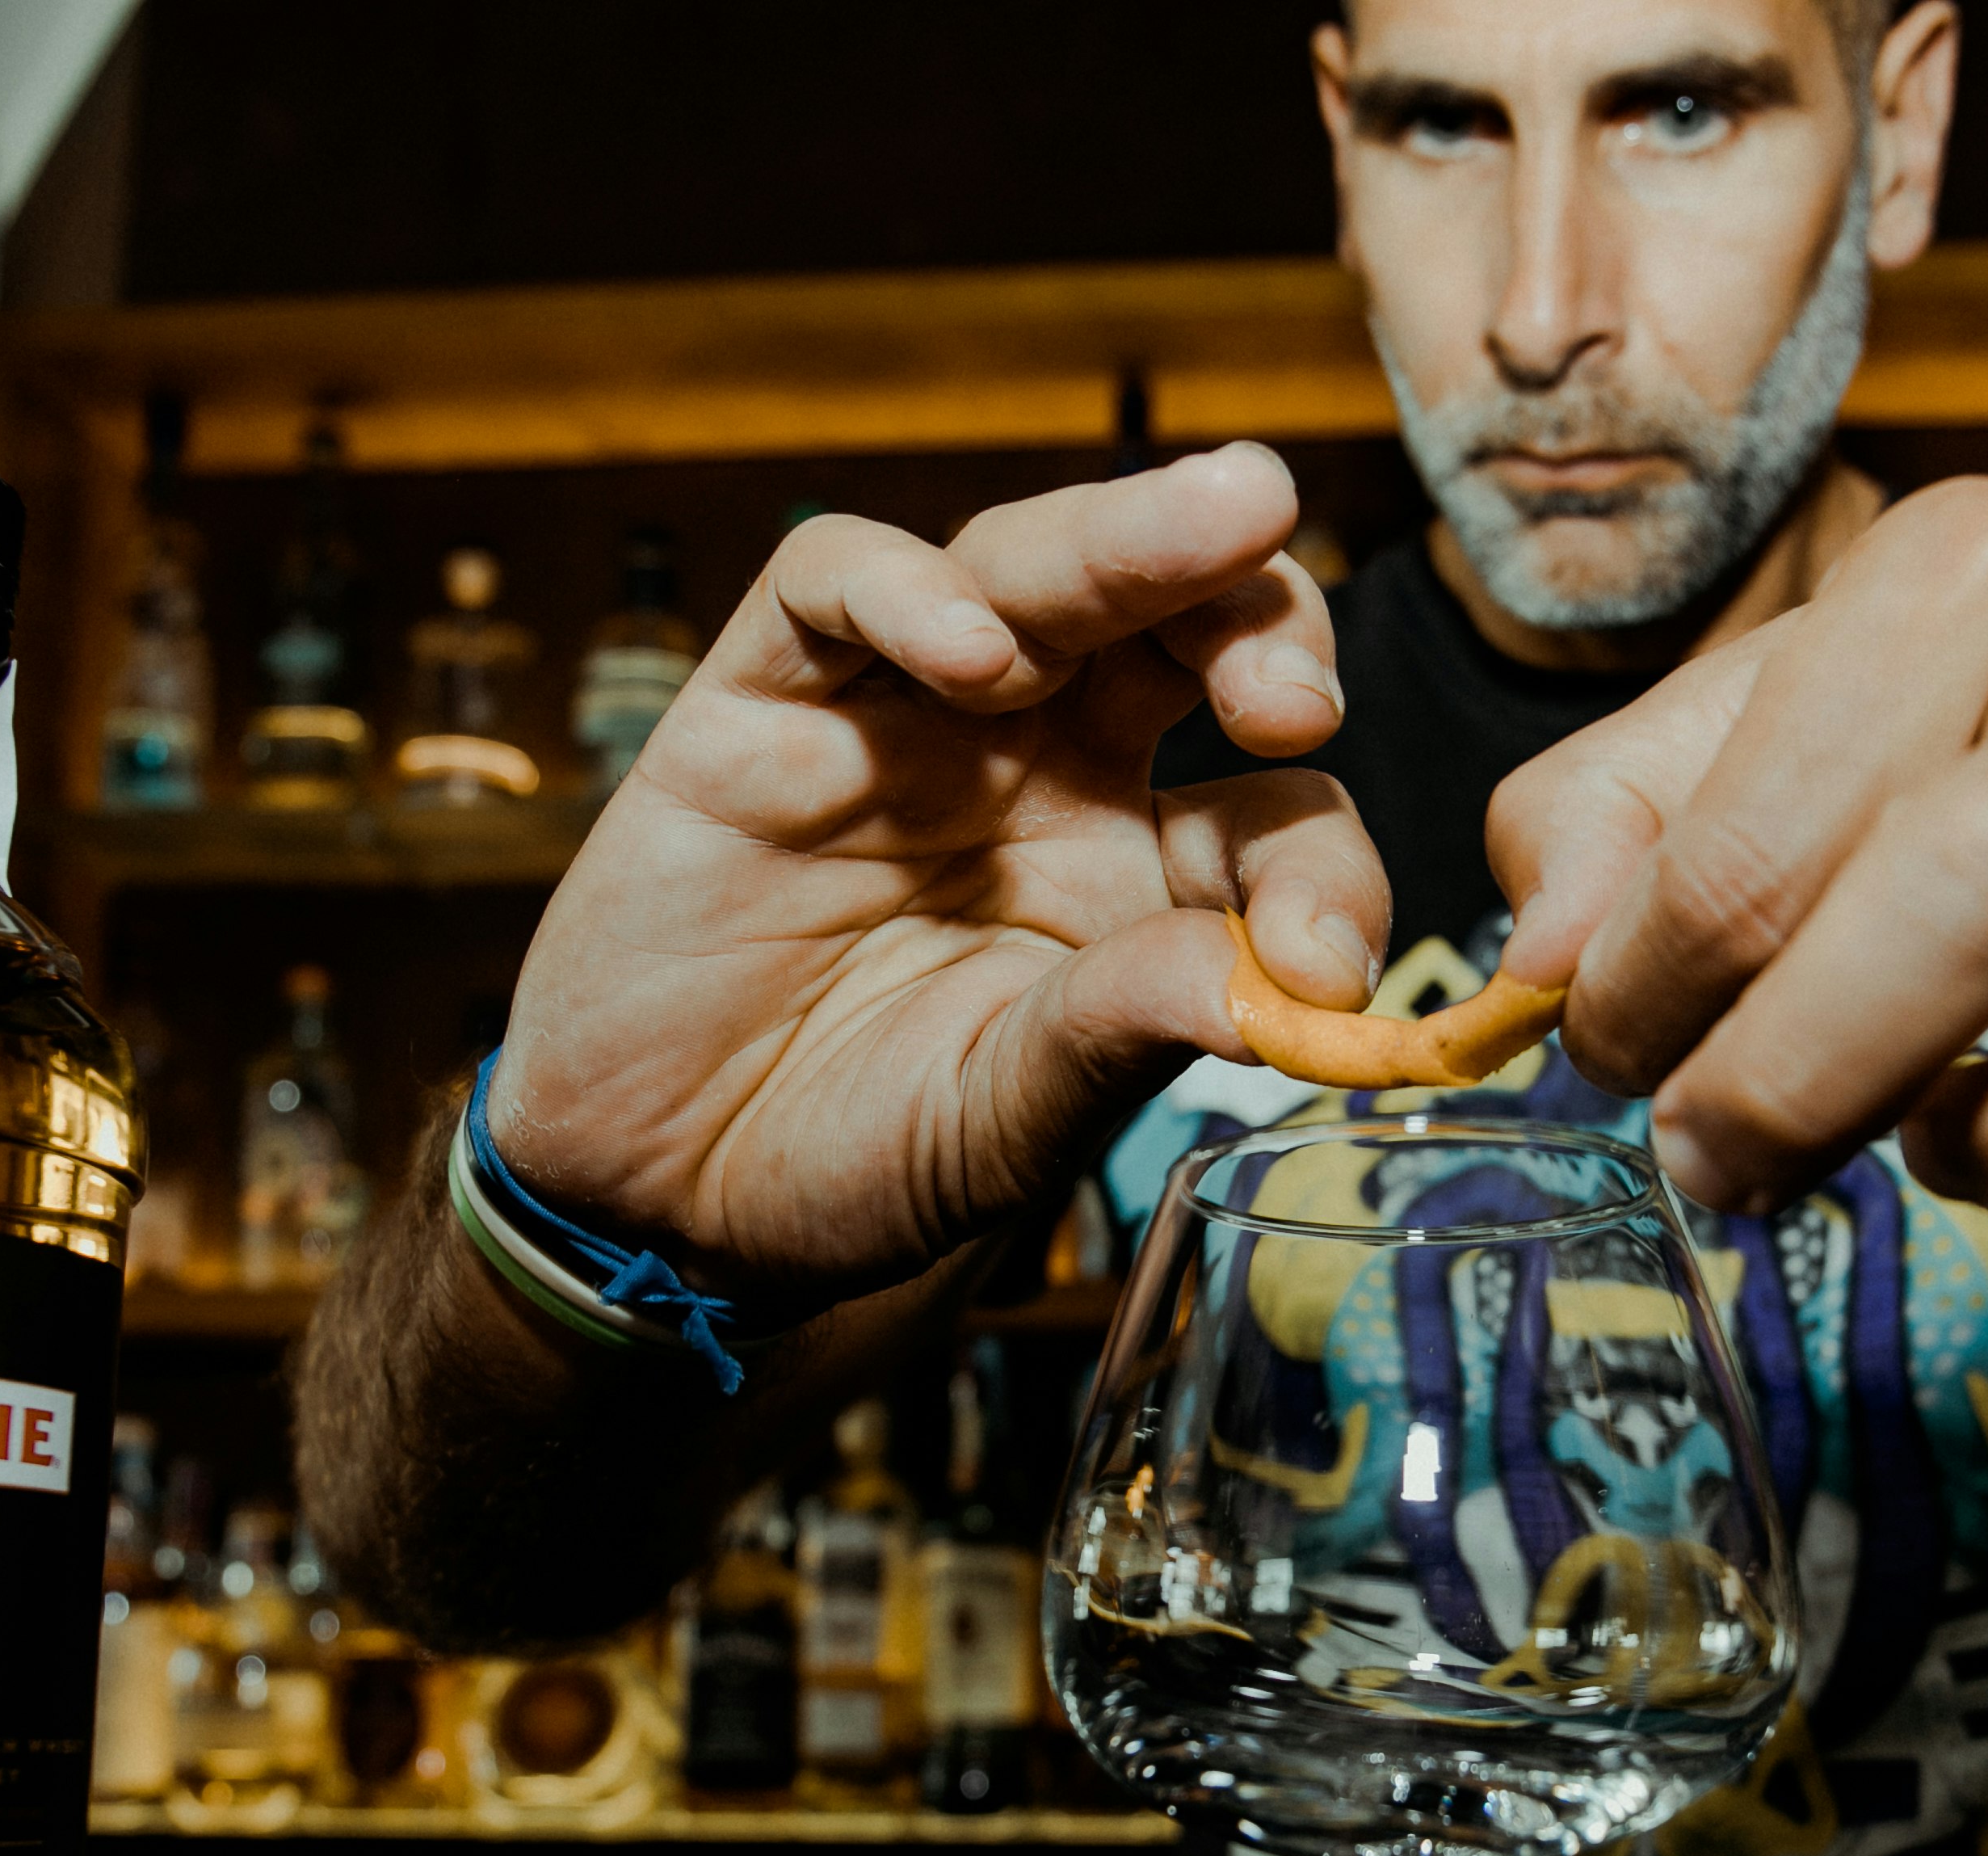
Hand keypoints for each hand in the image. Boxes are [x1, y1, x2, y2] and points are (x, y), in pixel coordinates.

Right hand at [487, 446, 1386, 1298]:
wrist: (663, 1196)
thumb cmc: (859, 1152)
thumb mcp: (1013, 1116)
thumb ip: (1131, 1027)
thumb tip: (1296, 985)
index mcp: (1140, 868)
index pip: (1278, 809)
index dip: (1321, 868)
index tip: (1324, 965)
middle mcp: (1046, 766)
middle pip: (1180, 627)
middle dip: (1261, 618)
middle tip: (1296, 693)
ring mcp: (908, 716)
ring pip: (1031, 569)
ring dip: (1129, 543)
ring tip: (1221, 527)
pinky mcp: (764, 700)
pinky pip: (832, 585)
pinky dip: (907, 591)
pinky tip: (971, 651)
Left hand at [1487, 477, 1987, 1247]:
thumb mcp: (1784, 705)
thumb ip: (1618, 816)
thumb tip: (1531, 972)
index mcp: (1977, 576)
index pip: (1760, 830)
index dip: (1648, 994)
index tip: (1617, 1060)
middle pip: (1983, 886)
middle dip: (1807, 1073)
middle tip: (1720, 1160)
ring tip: (1952, 1146)